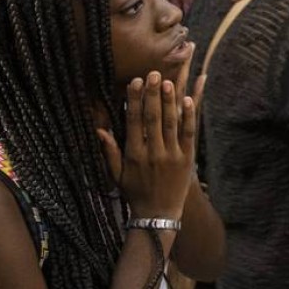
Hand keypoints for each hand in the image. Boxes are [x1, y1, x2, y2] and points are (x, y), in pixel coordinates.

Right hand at [98, 54, 205, 219]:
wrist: (158, 215)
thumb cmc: (135, 192)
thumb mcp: (117, 174)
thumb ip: (109, 151)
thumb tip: (99, 129)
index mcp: (134, 155)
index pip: (134, 122)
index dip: (135, 101)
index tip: (135, 82)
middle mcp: (153, 153)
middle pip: (153, 119)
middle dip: (153, 95)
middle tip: (154, 73)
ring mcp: (172, 155)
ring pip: (171, 123)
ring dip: (170, 101)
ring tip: (170, 80)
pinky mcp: (187, 158)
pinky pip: (188, 134)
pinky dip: (189, 117)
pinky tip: (189, 100)